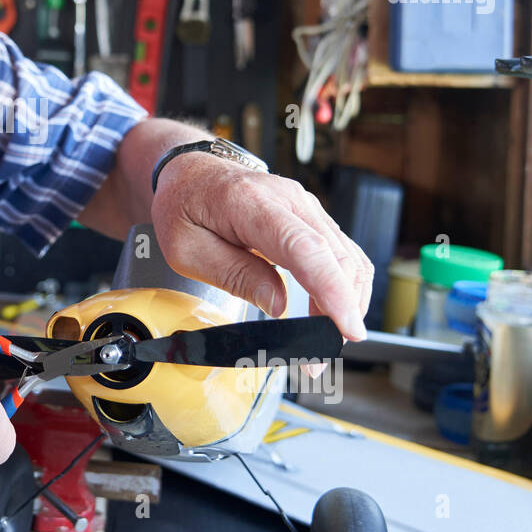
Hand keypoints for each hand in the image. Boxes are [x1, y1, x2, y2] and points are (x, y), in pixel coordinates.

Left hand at [151, 152, 371, 343]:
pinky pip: (341, 253)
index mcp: (250, 203)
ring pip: (348, 256)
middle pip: (336, 256)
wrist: (190, 174)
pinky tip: (330, 313)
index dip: (331, 290)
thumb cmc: (183, 207)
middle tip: (320, 358)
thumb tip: (278, 305)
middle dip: (341, 312)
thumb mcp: (186, 250)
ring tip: (323, 340)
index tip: (346, 328)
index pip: (304, 248)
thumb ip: (234, 275)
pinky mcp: (312, 217)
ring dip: (346, 303)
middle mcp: (288, 199)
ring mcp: (305, 206)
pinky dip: (343, 286)